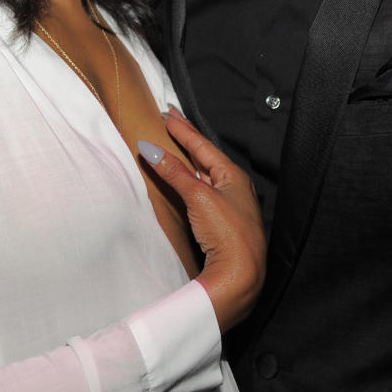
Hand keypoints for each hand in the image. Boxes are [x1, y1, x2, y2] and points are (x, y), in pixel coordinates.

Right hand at [139, 110, 265, 332]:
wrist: (241, 277)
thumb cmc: (228, 233)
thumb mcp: (199, 197)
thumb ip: (174, 172)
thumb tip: (150, 149)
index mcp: (234, 176)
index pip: (203, 146)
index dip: (184, 130)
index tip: (168, 114)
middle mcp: (234, 188)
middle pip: (205, 158)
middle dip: (187, 140)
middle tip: (171, 122)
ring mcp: (228, 207)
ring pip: (203, 176)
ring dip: (187, 161)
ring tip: (173, 145)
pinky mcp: (220, 225)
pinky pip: (201, 193)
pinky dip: (188, 182)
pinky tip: (182, 182)